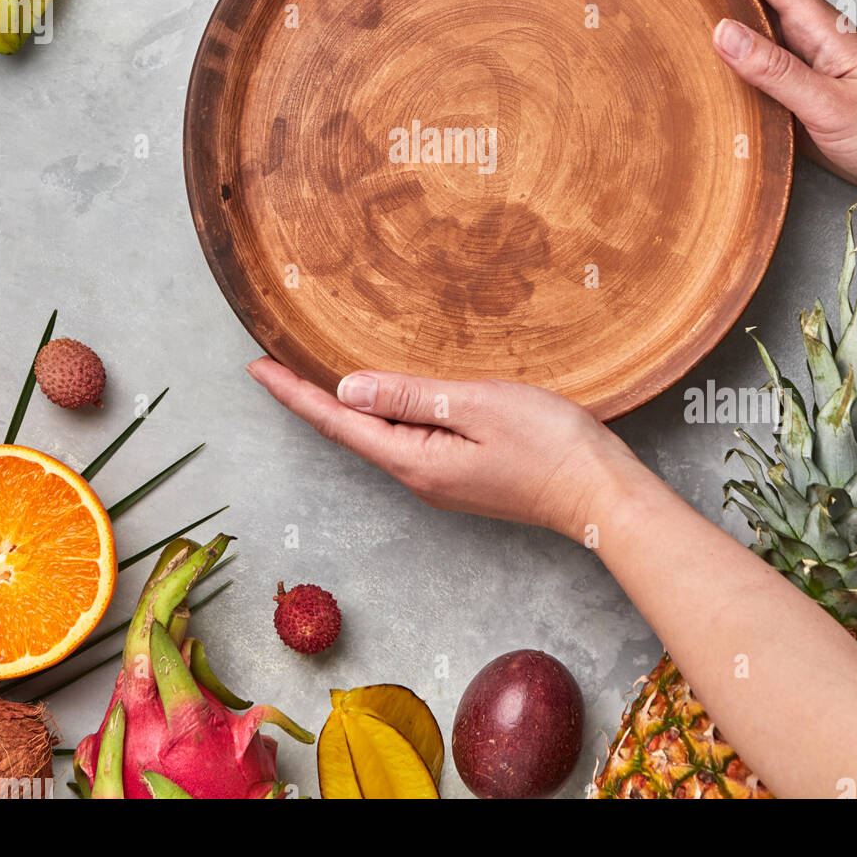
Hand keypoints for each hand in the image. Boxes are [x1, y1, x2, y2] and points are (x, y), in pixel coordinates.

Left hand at [245, 359, 645, 538]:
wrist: (601, 494)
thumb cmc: (549, 446)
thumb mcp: (476, 408)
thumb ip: (412, 397)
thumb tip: (346, 388)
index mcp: (415, 460)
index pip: (338, 421)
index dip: (294, 393)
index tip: (255, 366)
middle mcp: (418, 475)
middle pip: (350, 432)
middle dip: (307, 398)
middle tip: (271, 362)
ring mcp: (440, 479)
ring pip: (377, 436)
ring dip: (342, 406)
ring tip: (311, 374)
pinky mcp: (462, 473)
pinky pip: (405, 438)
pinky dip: (381, 413)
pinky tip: (382, 397)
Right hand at [677, 0, 856, 210]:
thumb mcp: (833, 107)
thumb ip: (777, 72)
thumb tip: (721, 30)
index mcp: (817, 26)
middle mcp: (804, 34)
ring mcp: (800, 60)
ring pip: (746, 12)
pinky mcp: (794, 90)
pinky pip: (749, 54)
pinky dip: (721, 36)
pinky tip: (702, 38)